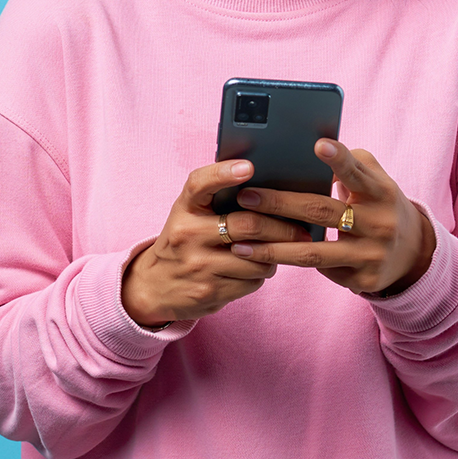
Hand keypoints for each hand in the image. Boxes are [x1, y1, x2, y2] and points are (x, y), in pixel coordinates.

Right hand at [121, 159, 316, 325]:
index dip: (224, 173)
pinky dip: (261, 274)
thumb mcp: (189, 213)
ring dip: (275, 255)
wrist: (155, 286)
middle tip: (302, 230)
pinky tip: (256, 268)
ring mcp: (198, 265)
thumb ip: (216, 198)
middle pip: (247, 225)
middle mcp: (188, 234)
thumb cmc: (184, 241)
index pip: (200, 184)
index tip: (249, 166)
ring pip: (257, 257)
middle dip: (283, 229)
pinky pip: (252, 282)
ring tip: (279, 250)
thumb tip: (267, 185)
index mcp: (184, 208)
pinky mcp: (209, 291)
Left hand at [231, 141, 435, 295]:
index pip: (358, 172)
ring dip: (272, 247)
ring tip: (238, 242)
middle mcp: (379, 224)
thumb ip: (350, 164)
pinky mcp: (362, 280)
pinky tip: (258, 260)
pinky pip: (319, 271)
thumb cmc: (380, 204)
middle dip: (279, 204)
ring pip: (313, 252)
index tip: (318, 145)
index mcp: (382, 192)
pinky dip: (288, 263)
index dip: (338, 159)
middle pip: (321, 211)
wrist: (412, 253)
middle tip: (245, 196)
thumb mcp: (376, 180)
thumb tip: (305, 154)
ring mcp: (371, 255)